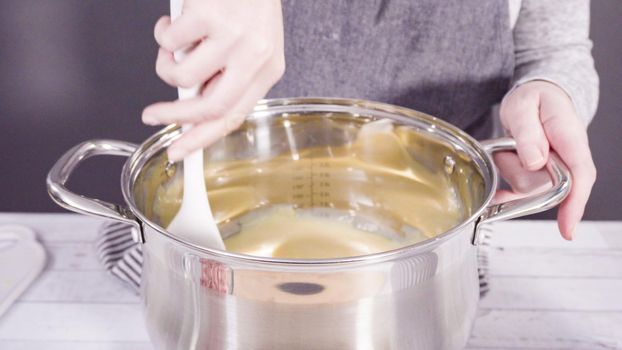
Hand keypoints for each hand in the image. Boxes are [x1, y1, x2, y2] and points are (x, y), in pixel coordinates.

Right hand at [142, 0, 284, 160]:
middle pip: (209, 107)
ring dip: (166, 65)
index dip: (202, 139)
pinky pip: (168, 42)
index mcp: (269, 67)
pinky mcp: (207, 16)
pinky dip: (163, 33)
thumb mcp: (251, 43)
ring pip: (181, 77)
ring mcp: (232, 37)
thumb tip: (192, 105)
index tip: (178, 151)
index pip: (234, 116)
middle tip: (152, 115)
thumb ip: (228, 75)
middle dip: (174, 118)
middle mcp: (255, 56)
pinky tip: (177, 18)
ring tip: (172, 44)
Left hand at [495, 80, 596, 239]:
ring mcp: (552, 171)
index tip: (567, 228)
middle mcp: (566, 159)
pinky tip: (494, 182)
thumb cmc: (535, 98)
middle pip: (545, 186)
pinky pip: (518, 194)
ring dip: (508, 169)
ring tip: (507, 147)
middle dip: (517, 170)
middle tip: (509, 145)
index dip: (574, 203)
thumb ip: (528, 132)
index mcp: (570, 138)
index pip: (580, 175)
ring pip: (527, 189)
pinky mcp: (537, 177)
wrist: (536, 96)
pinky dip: (503, 191)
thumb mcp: (524, 106)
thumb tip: (536, 161)